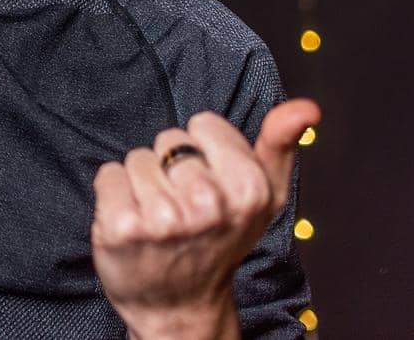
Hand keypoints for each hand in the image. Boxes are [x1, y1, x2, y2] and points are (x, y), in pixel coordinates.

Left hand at [90, 97, 321, 338]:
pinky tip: (133, 222)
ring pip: (137, 157)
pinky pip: (108, 175)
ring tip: (158, 217)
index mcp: (248, 190)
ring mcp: (163, 218)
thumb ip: (280, 146)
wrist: (180, 305)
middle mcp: (207, 204)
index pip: (203, 123)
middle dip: (171, 168)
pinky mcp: (121, 227)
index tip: (209, 183)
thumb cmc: (220, 242)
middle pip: (168, 140)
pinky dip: (114, 193)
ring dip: (142, 183)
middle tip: (182, 207)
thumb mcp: (262, 197)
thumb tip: (304, 108)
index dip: (203, 150)